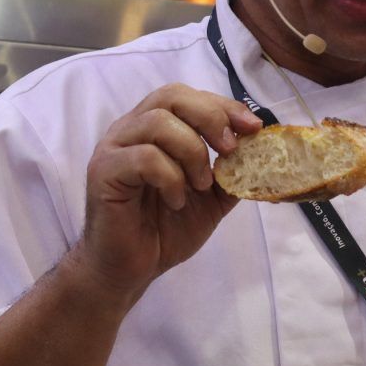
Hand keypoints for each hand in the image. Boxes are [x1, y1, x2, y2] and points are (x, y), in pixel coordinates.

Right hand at [68, 85, 262, 302]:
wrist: (130, 269)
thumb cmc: (164, 230)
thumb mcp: (210, 199)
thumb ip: (231, 173)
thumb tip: (261, 152)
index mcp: (153, 129)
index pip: (188, 97)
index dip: (223, 106)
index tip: (253, 127)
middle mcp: (130, 130)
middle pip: (171, 96)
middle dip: (210, 118)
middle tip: (229, 150)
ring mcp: (114, 148)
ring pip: (158, 123)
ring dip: (191, 153)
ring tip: (200, 186)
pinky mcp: (105, 172)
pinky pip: (144, 157)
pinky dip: (170, 178)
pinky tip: (175, 201)